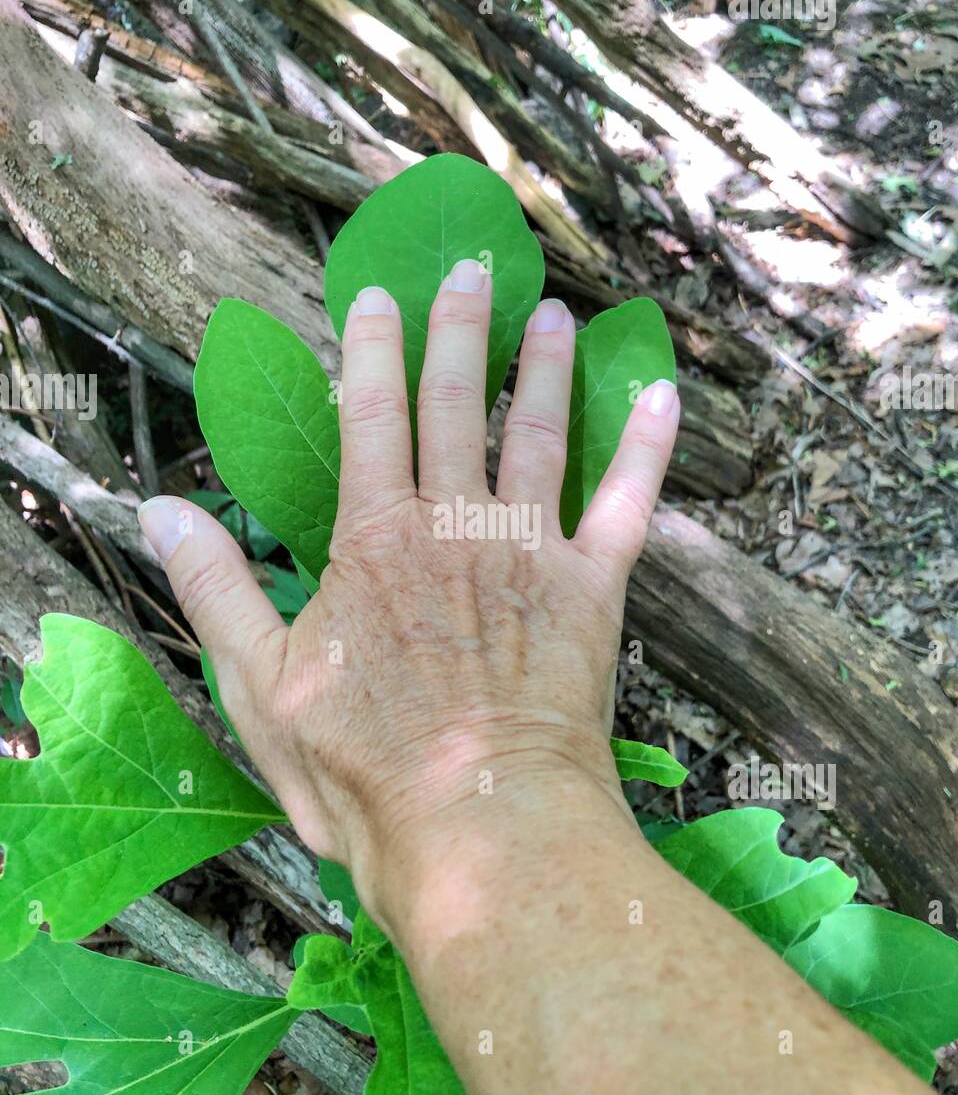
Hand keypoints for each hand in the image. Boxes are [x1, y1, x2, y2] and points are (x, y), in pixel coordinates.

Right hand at [139, 260, 679, 923]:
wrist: (478, 827)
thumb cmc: (362, 769)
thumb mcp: (260, 685)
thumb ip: (216, 588)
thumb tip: (160, 511)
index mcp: (376, 539)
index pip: (371, 418)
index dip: (372, 351)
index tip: (375, 297)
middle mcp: (457, 524)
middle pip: (456, 404)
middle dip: (460, 328)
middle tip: (471, 266)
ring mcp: (531, 553)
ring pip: (539, 434)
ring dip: (542, 367)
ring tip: (550, 311)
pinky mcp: (593, 591)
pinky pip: (628, 504)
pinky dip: (646, 448)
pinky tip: (660, 395)